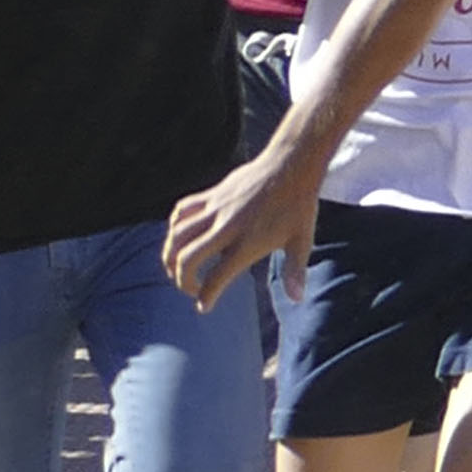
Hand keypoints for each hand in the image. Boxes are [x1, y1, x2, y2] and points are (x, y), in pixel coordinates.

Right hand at [160, 133, 324, 306]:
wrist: (291, 165)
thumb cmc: (298, 206)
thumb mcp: (302, 240)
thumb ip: (295, 271)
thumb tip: (297, 299)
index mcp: (248, 243)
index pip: (217, 277)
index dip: (206, 296)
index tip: (204, 306)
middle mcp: (226, 228)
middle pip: (187, 259)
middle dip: (182, 280)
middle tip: (191, 289)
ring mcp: (215, 209)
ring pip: (177, 236)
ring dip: (170, 256)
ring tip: (177, 268)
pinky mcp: (210, 194)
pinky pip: (181, 211)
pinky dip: (174, 226)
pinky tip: (180, 236)